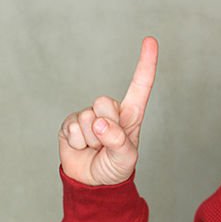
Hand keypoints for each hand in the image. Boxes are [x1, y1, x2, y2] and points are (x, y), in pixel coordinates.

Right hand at [58, 36, 158, 185]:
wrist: (92, 181)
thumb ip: (118, 141)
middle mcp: (110, 110)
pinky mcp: (70, 123)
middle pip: (104, 102)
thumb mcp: (125, 158)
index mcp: (131, 113)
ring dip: (91, 139)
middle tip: (106, 143)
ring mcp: (89, 115)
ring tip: (95, 148)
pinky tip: (81, 147)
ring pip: (87, 117)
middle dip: (104, 126)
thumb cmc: (115, 166)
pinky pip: (72, 128)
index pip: (140, 85)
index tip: (150, 40)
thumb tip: (100, 123)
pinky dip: (76, 143)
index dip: (146, 62)